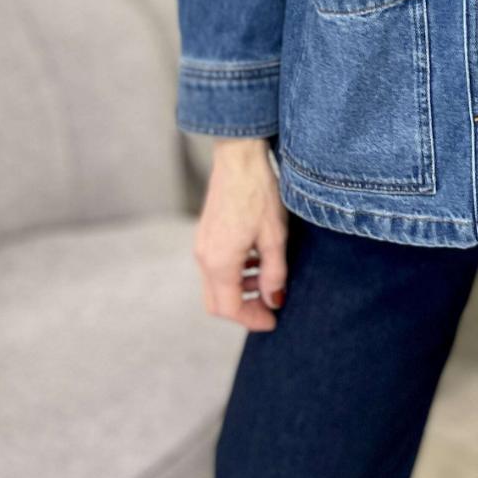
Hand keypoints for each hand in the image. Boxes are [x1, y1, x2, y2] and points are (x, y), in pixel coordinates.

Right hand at [193, 137, 289, 331]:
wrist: (239, 156)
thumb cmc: (258, 192)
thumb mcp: (274, 236)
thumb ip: (274, 273)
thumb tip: (274, 301)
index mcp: (219, 262)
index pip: (230, 308)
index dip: (252, 319)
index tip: (274, 320)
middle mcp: (204, 257)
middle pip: (217, 302)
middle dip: (243, 309)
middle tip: (269, 305)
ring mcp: (202, 244)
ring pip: (215, 284)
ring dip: (240, 289)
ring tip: (267, 278)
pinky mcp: (206, 234)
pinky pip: (215, 266)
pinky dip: (233, 273)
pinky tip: (255, 259)